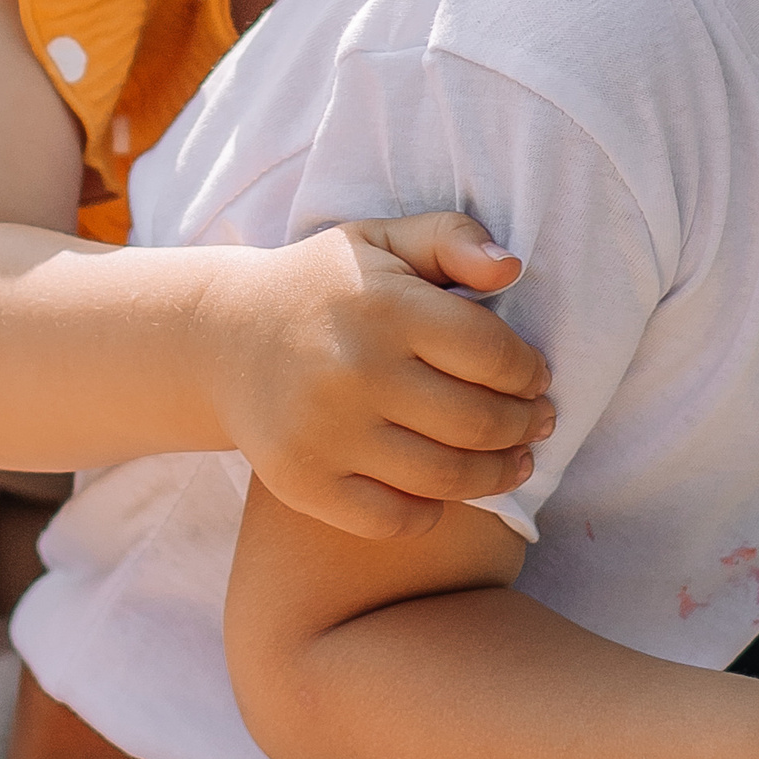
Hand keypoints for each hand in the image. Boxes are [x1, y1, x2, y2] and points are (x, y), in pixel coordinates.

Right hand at [205, 214, 554, 540]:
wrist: (222, 338)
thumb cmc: (324, 288)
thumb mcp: (382, 239)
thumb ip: (451, 238)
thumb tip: (510, 269)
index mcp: (385, 306)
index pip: (494, 354)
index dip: (530, 373)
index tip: (536, 379)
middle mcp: (355, 370)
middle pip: (478, 422)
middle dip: (524, 427)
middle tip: (536, 424)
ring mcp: (325, 432)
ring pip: (445, 478)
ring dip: (496, 476)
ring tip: (515, 463)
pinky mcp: (301, 481)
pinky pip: (392, 519)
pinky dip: (430, 513)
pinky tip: (443, 492)